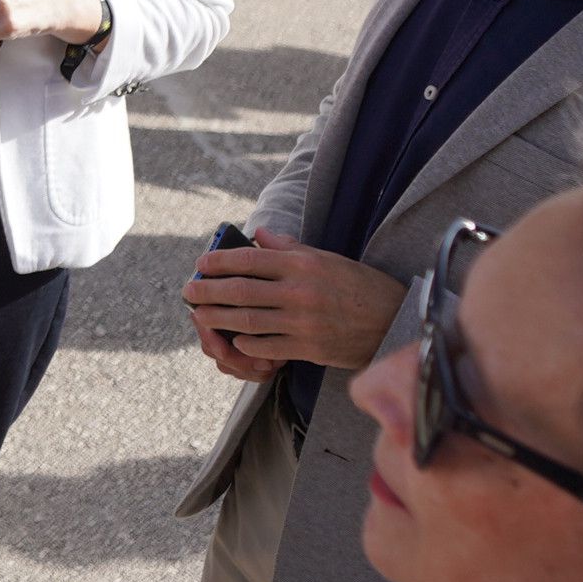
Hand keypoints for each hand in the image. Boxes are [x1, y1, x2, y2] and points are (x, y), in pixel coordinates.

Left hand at [183, 229, 407, 371]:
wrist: (395, 321)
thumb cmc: (358, 285)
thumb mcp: (326, 258)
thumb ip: (288, 247)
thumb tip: (256, 233)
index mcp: (302, 264)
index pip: (248, 260)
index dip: (219, 262)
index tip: (201, 264)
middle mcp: (299, 291)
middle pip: (240, 290)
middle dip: (208, 290)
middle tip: (188, 291)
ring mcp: (302, 322)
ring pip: (246, 320)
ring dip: (217, 318)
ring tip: (199, 315)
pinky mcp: (308, 348)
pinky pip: (266, 346)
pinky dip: (245, 343)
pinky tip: (233, 339)